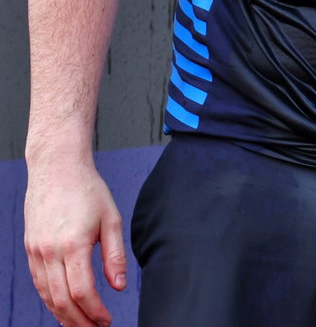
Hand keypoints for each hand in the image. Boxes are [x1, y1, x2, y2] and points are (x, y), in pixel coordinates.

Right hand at [24, 160, 126, 326]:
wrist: (56, 170)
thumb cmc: (88, 191)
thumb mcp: (112, 219)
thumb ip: (115, 255)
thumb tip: (119, 286)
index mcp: (73, 244)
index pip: (82, 291)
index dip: (95, 311)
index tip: (106, 320)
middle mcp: (50, 251)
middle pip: (61, 299)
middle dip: (79, 320)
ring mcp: (36, 252)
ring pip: (46, 295)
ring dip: (62, 315)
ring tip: (80, 325)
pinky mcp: (30, 249)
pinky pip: (39, 283)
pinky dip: (49, 299)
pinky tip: (62, 307)